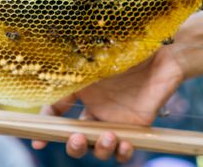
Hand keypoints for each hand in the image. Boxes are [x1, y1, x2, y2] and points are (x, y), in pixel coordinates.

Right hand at [32, 45, 184, 162]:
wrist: (164, 53)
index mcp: (82, 90)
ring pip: (99, 148)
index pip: (57, 111)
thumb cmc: (130, 48)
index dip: (46, 127)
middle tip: (78, 138)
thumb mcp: (95, 57)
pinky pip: (124, 150)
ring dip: (100, 150)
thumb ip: (74, 70)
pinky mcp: (136, 126)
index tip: (38, 140)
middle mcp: (95, 108)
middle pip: (76, 138)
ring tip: (110, 137)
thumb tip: (48, 82)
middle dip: (74, 146)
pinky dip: (121, 154)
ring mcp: (115, 119)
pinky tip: (124, 144)